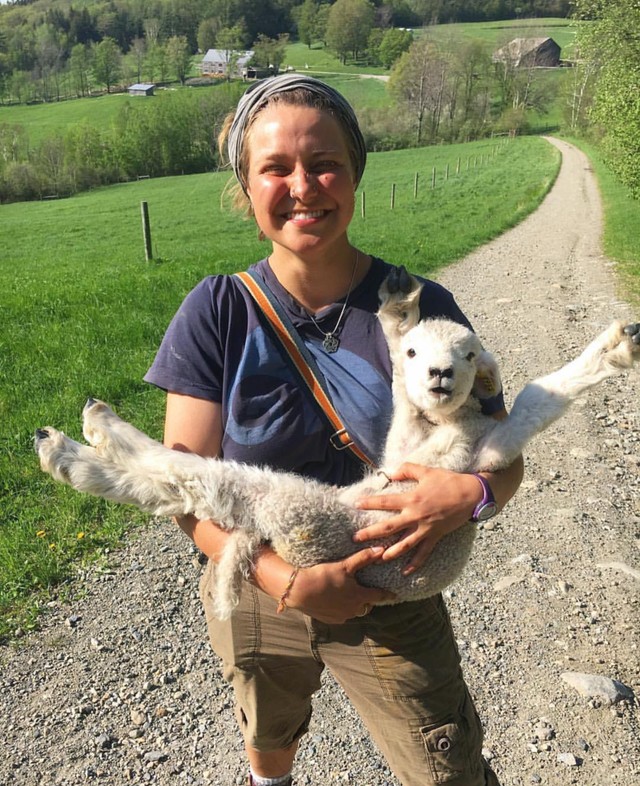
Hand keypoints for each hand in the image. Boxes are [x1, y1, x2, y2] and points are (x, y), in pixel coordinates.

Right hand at [287, 547, 395, 623]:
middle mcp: (353, 610)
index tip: (395, 595)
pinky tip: (334, 600)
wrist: (300, 591)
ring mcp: (341, 617)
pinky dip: (340, 609)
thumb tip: (381, 550)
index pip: (378, 596)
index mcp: (359, 597)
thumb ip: (364, 558)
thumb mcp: (345, 565)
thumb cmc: (324, 576)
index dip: (387, 594)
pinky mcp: (330, 620)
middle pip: (366, 606)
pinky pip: (340, 615)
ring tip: (348, 595)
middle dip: (367, 600)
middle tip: (365, 591)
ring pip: (353, 611)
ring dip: (353, 605)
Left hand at [352, 464, 480, 575]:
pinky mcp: (435, 536)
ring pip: (404, 544)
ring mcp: (426, 528)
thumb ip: (407, 469)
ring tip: (377, 557)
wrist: (471, 494)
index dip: (369, 503)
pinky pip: (424, 553)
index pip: (385, 502)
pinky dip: (415, 564)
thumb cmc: (448, 481)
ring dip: (390, 552)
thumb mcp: (427, 471)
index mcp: (412, 499)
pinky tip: (406, 572)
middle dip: (371, 533)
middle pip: (389, 527)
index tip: (356, 505)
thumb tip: (392, 474)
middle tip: (356, 538)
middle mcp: (416, 516)